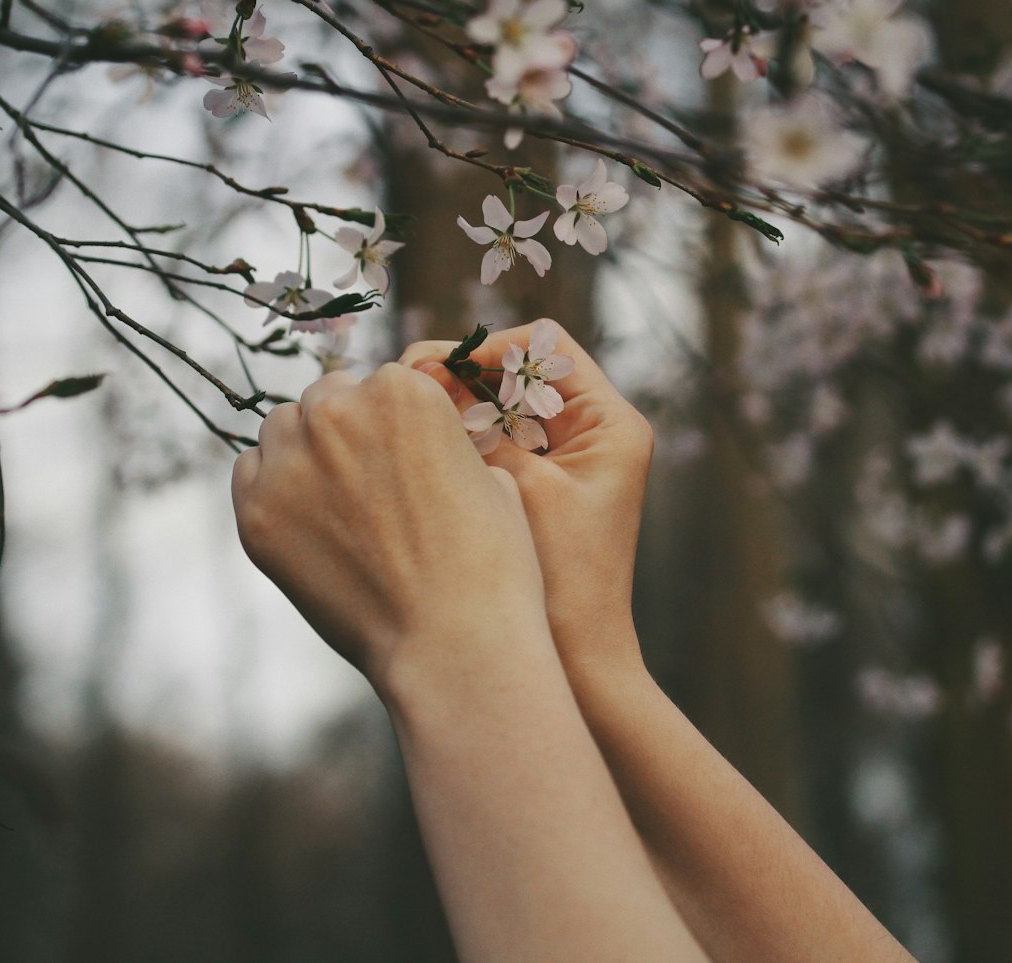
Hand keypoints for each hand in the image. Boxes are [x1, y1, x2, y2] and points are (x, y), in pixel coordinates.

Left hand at [231, 363, 545, 692]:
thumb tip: (419, 441)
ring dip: (302, 453)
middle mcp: (338, 411)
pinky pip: (250, 474)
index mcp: (402, 390)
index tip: (397, 455)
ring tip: (336, 505)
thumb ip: (442, 441)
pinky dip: (272, 490)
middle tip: (365, 483)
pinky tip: (307, 526)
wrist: (453, 644)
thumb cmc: (488, 566)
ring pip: (281, 430)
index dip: (389, 420)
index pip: (378, 382)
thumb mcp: (489, 478)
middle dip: (343, 430)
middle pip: (325, 398)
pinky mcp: (256, 512)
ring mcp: (290, 461)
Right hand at [399, 321, 653, 674]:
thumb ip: (480, 430)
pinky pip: (491, 446)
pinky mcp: (536, 491)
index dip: (484, 349)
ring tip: (402, 418)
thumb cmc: (563, 580)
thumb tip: (424, 382)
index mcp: (610, 422)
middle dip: (459, 376)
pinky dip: (456, 444)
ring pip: (496, 408)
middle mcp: (593, 433)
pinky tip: (413, 452)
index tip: (432, 370)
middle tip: (403, 390)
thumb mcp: (521, 489)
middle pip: (516, 373)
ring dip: (452, 408)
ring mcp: (564, 462)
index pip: (544, 347)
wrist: (577, 664)